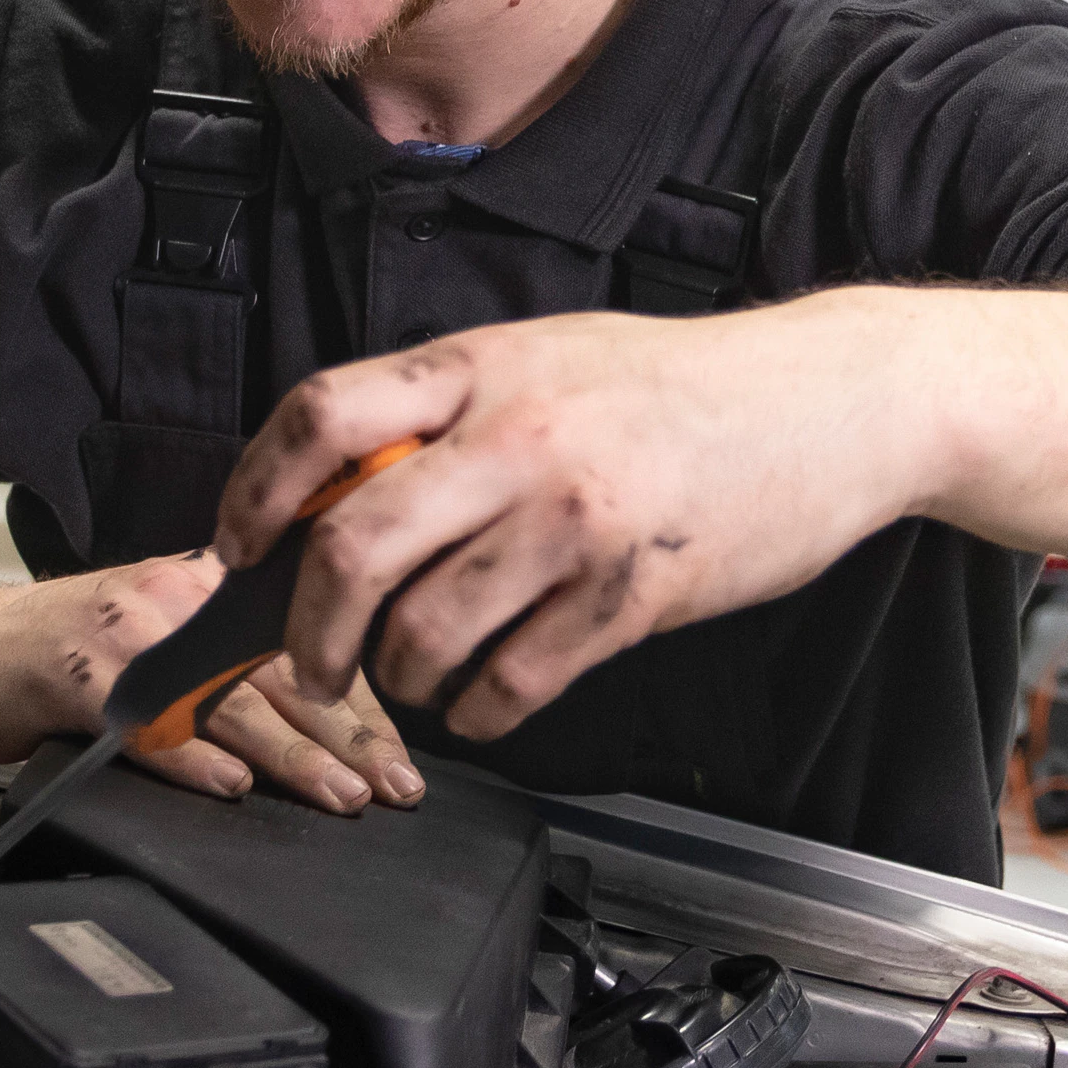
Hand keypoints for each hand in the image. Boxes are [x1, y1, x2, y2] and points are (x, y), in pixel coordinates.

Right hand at [0, 553, 417, 811]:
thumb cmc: (59, 652)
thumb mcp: (161, 636)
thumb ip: (230, 666)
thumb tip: (325, 725)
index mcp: (205, 587)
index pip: (305, 643)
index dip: (361, 703)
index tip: (401, 758)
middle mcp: (175, 601)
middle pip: (281, 671)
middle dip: (348, 736)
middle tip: (396, 788)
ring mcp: (125, 638)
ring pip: (227, 699)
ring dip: (291, 755)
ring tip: (340, 796)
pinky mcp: (74, 680)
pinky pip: (146, 723)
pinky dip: (191, 757)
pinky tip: (230, 786)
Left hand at [215, 302, 921, 741]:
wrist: (829, 402)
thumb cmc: (682, 385)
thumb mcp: (550, 354)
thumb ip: (452, 408)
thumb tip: (341, 483)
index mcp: (482, 367)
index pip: (321, 419)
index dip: (253, 493)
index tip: (238, 549)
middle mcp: (518, 438)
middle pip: (353, 548)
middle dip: (306, 632)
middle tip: (308, 663)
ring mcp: (574, 520)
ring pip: (425, 633)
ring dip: (400, 678)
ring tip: (415, 677)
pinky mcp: (631, 595)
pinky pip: (513, 683)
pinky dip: (478, 712)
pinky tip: (485, 701)